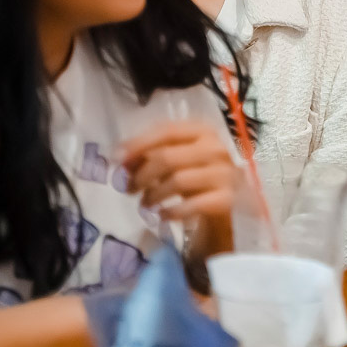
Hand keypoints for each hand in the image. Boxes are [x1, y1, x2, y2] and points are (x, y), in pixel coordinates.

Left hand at [120, 121, 239, 225]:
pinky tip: (163, 216)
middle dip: (142, 175)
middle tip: (128, 189)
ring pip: (178, 181)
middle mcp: (216, 148)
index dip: (139, 143)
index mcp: (203, 131)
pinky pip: (192, 205)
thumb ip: (150, 154)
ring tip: (145, 203)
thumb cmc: (196, 174)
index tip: (117, 159)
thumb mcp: (176, 157)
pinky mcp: (227, 199)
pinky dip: (172, 212)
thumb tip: (120, 159)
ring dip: (154, 195)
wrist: (230, 199)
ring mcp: (225, 173)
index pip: (167, 131)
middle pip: (168, 157)